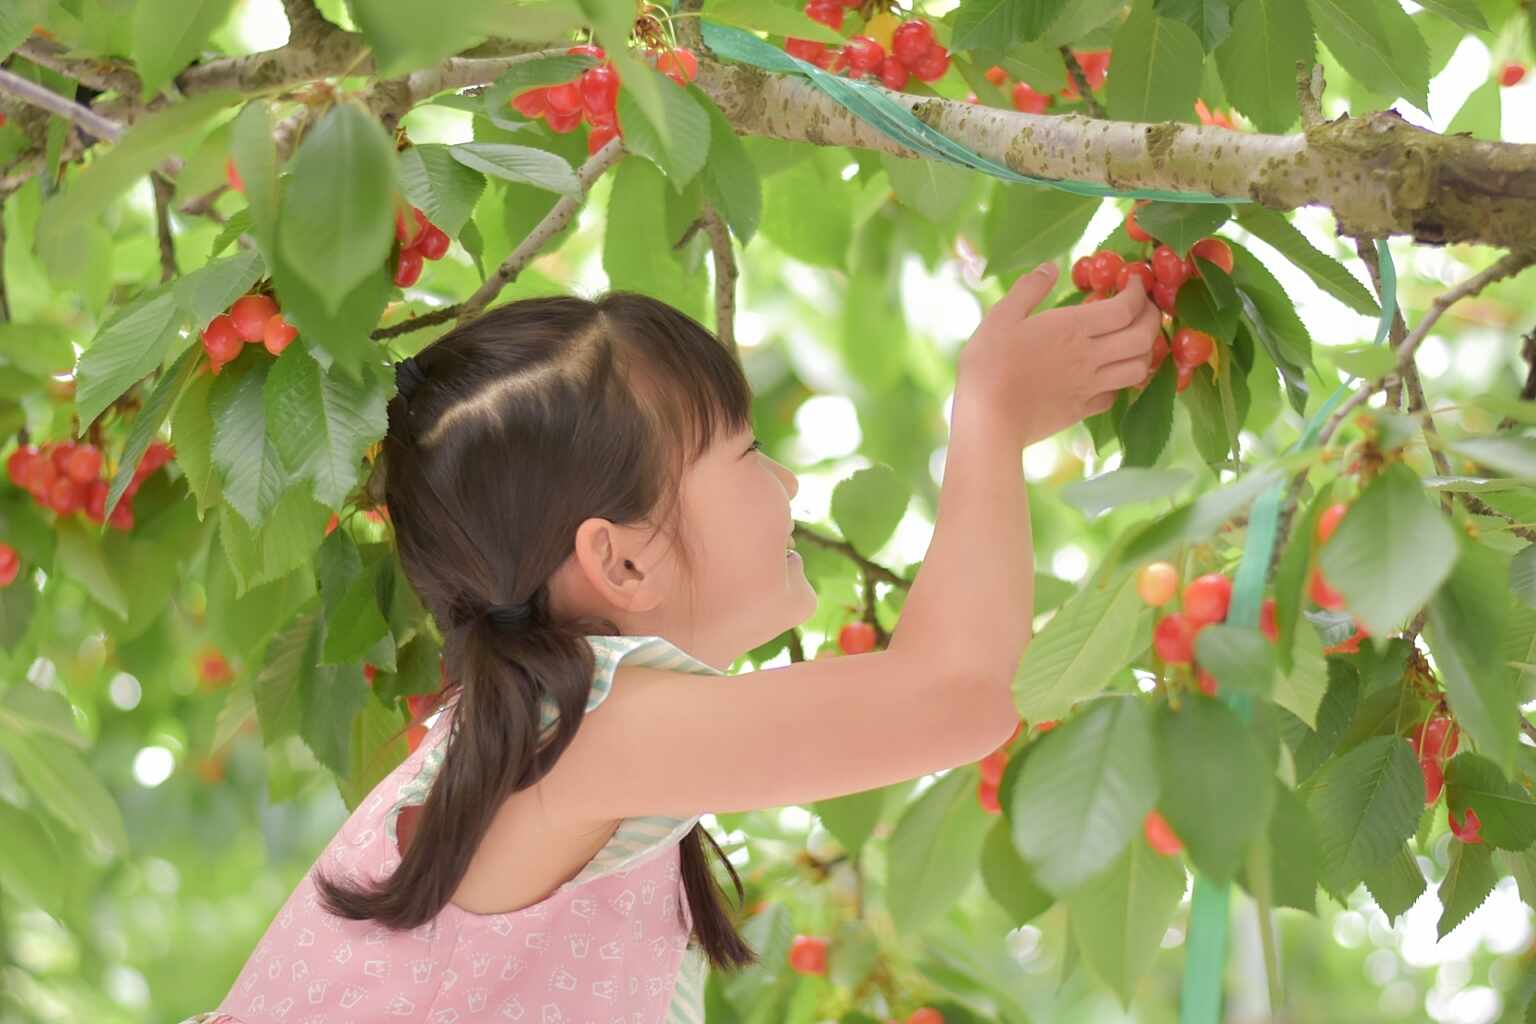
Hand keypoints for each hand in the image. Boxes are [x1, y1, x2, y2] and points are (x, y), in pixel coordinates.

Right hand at [956, 261, 1162, 447]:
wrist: (989, 421)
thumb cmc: (990, 365)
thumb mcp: (1001, 316)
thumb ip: (1028, 289)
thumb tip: (1050, 267)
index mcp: (1073, 328)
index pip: (1126, 308)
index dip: (1138, 292)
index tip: (1135, 281)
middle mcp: (1091, 356)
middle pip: (1143, 336)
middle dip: (1152, 317)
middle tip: (1144, 306)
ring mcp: (1090, 386)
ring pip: (1139, 368)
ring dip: (1145, 350)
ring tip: (1134, 339)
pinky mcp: (1083, 410)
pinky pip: (1115, 395)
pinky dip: (1120, 381)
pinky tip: (1109, 374)